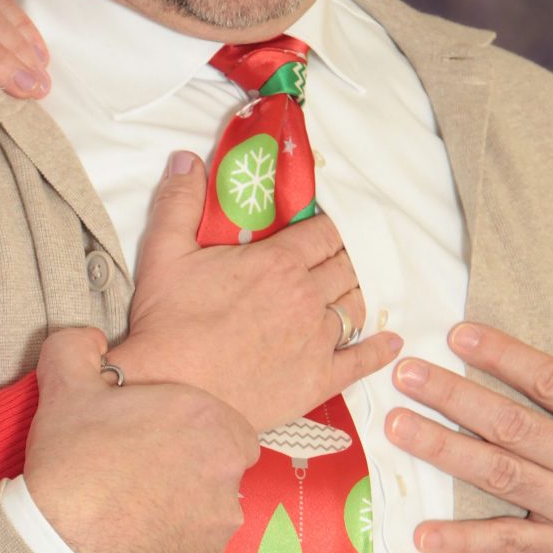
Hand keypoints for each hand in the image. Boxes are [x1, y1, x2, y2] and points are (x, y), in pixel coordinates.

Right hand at [24, 327, 260, 552]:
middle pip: (220, 468)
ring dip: (181, 510)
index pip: (225, 425)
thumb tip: (92, 340)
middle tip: (141, 473)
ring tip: (132, 511)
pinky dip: (170, 547)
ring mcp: (219, 526)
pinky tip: (131, 541)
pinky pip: (192, 551)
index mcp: (210, 422)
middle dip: (190, 470)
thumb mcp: (66, 385)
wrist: (64, 546)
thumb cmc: (75, 462)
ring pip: (209, 512)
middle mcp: (229, 475)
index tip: (155, 438)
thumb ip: (79, 347)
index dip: (190, 430)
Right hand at [107, 155, 400, 429]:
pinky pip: (361, 360)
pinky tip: (389, 342)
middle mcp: (307, 297)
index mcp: (278, 262)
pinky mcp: (318, 380)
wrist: (171, 394)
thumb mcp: (163, 253)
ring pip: (356, 306)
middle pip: (345, 265)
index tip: (325, 228)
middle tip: (336, 257)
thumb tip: (187, 158)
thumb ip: (179, 201)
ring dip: (357, 294)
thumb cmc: (167, 325)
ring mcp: (317, 340)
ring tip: (352, 290)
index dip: (329, 227)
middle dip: (344, 256)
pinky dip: (379, 349)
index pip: (325, 232)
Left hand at [387, 321, 552, 552]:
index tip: (458, 334)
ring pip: (501, 474)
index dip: (502, 355)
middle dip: (454, 397)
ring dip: (444, 450)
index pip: (551, 380)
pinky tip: (423, 534)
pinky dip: (464, 541)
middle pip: (513, 424)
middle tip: (406, 375)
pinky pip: (508, 543)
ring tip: (398, 427)